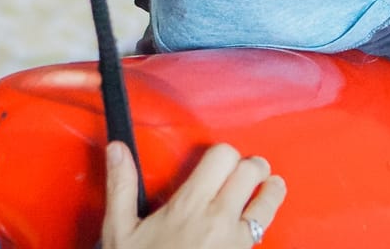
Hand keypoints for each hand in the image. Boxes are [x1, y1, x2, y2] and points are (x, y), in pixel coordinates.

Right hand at [102, 143, 285, 248]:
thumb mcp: (121, 231)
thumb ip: (122, 186)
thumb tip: (118, 150)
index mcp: (189, 204)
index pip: (223, 157)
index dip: (224, 154)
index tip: (221, 160)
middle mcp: (219, 218)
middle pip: (250, 172)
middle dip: (252, 167)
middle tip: (250, 170)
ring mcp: (236, 241)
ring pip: (267, 203)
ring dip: (271, 191)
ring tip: (271, 185)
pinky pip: (264, 234)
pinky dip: (264, 222)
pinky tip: (258, 220)